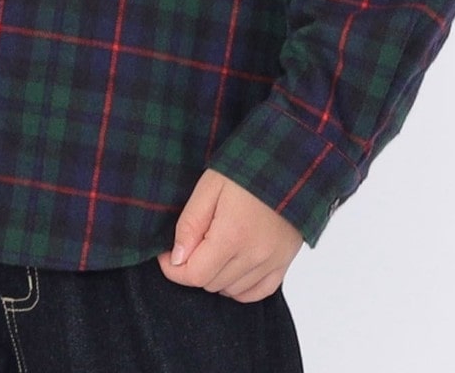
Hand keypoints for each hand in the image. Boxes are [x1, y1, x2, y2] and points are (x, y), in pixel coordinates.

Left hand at [157, 169, 302, 300]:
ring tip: (214, 248)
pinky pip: (257, 292)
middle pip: (212, 284)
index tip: (166, 255)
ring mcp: (272, 262)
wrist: (287, 162)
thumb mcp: (210, 187)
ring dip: (216, 276)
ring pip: (232, 291)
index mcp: (233, 235)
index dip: (174, 269)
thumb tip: (176, 259)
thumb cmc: (246, 168)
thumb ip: (190, 224)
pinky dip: (240, 286)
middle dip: (195, 267)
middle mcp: (255, 255)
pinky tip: (232, 266)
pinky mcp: (284, 262)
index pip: (196, 275)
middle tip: (193, 242)